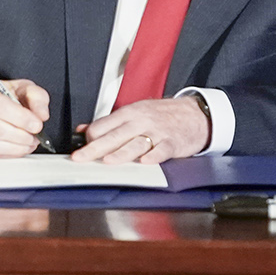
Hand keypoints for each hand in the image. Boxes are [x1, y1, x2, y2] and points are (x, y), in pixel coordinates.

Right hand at [0, 78, 49, 157]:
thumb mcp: (19, 88)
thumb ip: (35, 96)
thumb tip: (42, 114)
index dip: (20, 118)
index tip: (37, 124)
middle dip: (20, 135)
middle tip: (35, 135)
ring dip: (17, 147)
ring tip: (30, 142)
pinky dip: (10, 154)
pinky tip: (20, 148)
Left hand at [72, 96, 209, 163]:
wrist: (194, 114)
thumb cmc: (161, 115)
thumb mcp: (134, 112)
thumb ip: (108, 123)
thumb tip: (81, 129)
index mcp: (128, 114)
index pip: (102, 126)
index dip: (90, 139)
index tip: (81, 150)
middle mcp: (140, 122)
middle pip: (114, 136)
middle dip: (95, 148)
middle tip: (80, 157)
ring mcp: (157, 132)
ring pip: (136, 143)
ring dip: (121, 153)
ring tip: (107, 161)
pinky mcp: (173, 142)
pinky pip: (162, 149)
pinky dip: (155, 156)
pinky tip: (146, 162)